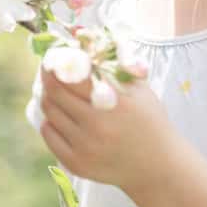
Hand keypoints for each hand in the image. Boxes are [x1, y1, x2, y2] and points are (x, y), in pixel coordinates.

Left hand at [39, 65, 176, 196]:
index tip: (53, 57)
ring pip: (50, 112)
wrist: (157, 166)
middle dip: (49, 78)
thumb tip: (84, 41)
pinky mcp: (77, 164)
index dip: (58, 62)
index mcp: (115, 103)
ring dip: (48, 98)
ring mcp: (86, 147)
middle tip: (49, 71)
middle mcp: (97, 126)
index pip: (72, 76)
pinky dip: (50, 121)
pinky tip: (60, 116)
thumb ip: (115, 66)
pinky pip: (49, 135)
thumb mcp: (140, 89)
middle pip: (55, 93)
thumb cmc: (149, 121)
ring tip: (55, 92)